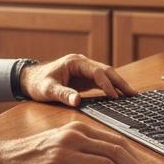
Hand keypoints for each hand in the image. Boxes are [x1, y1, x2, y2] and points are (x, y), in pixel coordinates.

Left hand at [18, 53, 136, 107]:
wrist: (30, 80)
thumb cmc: (38, 83)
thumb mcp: (47, 90)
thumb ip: (62, 94)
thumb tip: (76, 101)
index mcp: (75, 62)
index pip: (96, 72)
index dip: (107, 84)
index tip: (115, 96)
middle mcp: (82, 64)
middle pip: (106, 71)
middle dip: (120, 82)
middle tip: (133, 94)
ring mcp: (85, 71)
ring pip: (106, 76)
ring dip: (118, 85)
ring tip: (132, 96)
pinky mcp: (85, 79)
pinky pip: (102, 82)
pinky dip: (112, 89)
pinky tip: (120, 97)